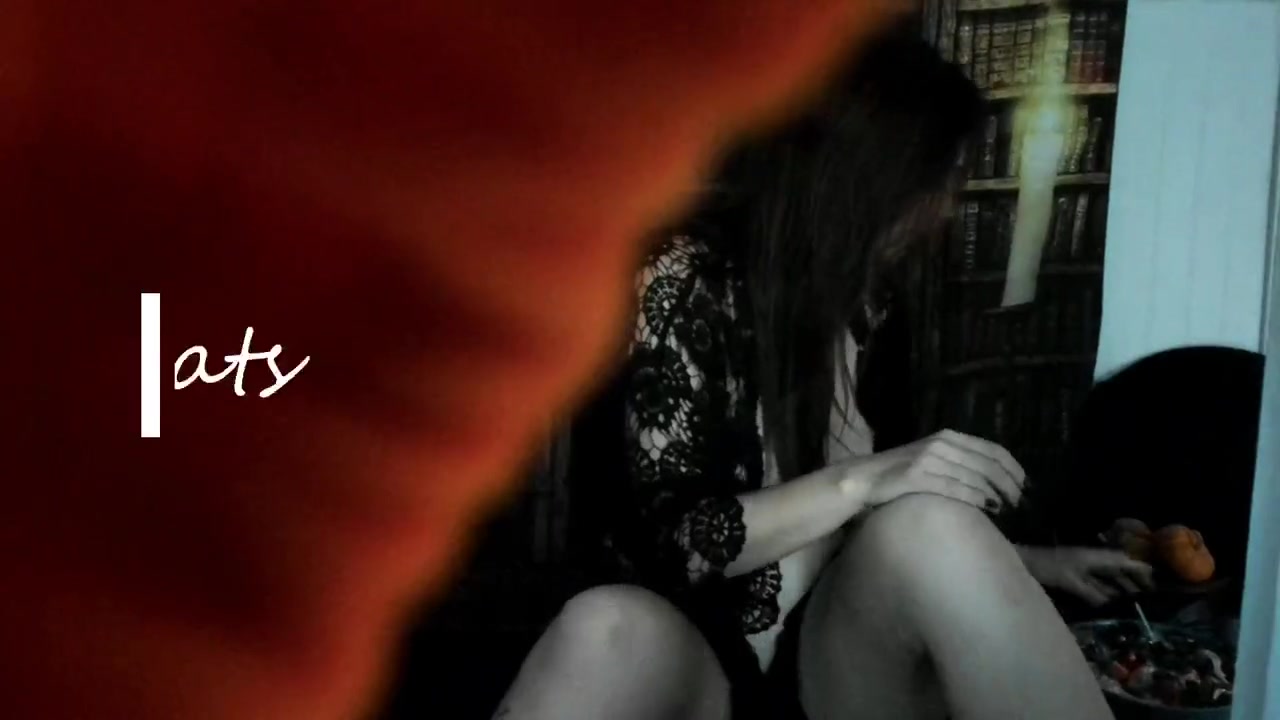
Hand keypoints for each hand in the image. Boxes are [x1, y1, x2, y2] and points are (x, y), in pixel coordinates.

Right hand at [841, 429, 1025, 512]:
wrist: (863, 478)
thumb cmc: (900, 472)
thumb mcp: (932, 458)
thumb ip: (959, 463)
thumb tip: (994, 481)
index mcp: (949, 437)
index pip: (994, 450)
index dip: (1014, 469)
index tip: (1026, 486)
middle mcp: (942, 444)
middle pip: (989, 465)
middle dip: (1010, 485)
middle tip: (1020, 503)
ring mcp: (929, 459)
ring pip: (976, 477)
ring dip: (997, 495)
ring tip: (1008, 509)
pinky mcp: (917, 476)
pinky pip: (955, 488)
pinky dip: (976, 499)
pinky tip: (987, 508)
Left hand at [1021, 546, 1154, 606]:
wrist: (1023, 562)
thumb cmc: (1047, 567)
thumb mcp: (1070, 582)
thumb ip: (1091, 593)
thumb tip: (1111, 604)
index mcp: (1096, 557)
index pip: (1126, 561)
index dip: (1142, 571)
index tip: (1156, 585)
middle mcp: (1094, 560)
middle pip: (1120, 569)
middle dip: (1135, 582)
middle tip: (1150, 599)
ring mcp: (1085, 567)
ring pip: (1110, 577)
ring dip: (1122, 588)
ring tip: (1136, 604)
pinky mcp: (1076, 575)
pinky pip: (1098, 583)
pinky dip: (1107, 591)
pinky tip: (1113, 603)